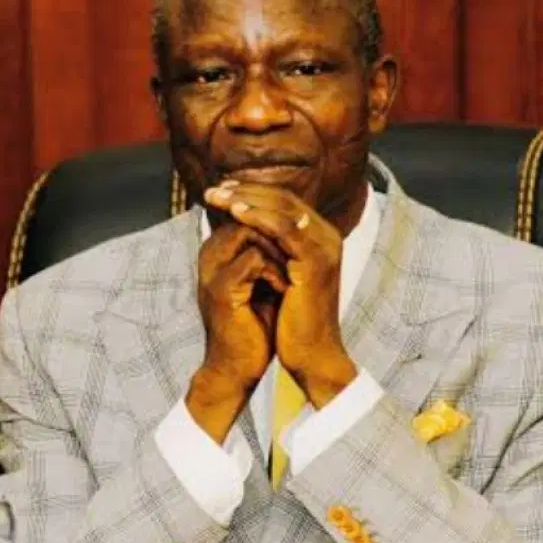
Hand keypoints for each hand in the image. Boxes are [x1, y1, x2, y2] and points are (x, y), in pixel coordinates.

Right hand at [186, 222, 287, 442]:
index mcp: (219, 249)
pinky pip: (254, 259)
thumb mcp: (266, 280)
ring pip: (250, 230)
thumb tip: (300, 221)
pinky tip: (286, 288)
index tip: (301, 239)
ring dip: (280, 248)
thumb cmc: (256, 323)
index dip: (277, 216)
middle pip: (247, 212)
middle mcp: (210, 253)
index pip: (247, 208)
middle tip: (302, 251)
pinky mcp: (221, 289)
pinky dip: (276, 271)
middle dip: (280, 228)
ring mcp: (212, 269)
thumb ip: (273, 250)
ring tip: (294, 271)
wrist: (240, 365)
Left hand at [203, 182, 357, 407]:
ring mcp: (324, 247)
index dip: (252, 192)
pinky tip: (236, 213)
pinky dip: (259, 217)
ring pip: (284, 208)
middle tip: (215, 188)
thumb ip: (270, 250)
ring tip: (219, 196)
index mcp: (319, 237)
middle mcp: (326, 237)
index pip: (284, 202)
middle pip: (284, 198)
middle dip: (246, 190)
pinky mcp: (316, 262)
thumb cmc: (293, 320)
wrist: (311, 354)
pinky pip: (284, 229)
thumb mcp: (279, 277)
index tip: (222, 190)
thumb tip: (242, 229)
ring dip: (248, 198)